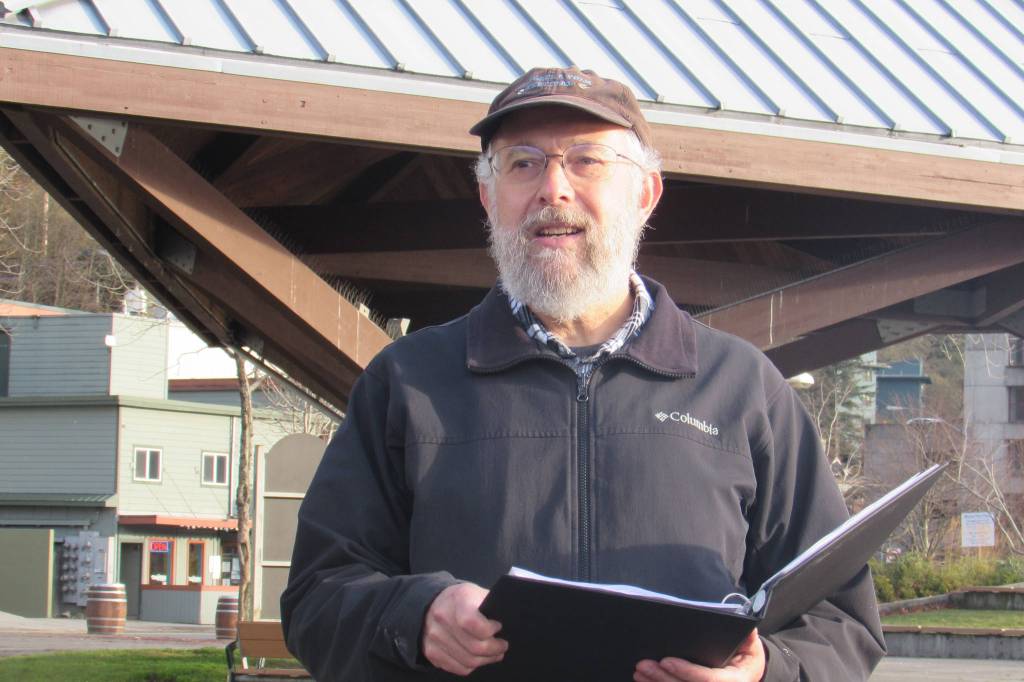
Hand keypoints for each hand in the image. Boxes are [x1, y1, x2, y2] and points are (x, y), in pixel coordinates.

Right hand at [422, 582, 507, 675]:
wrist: (435, 603)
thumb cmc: (465, 600)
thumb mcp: (479, 593)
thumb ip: (492, 605)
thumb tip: (510, 619)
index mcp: (458, 598)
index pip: (471, 622)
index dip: (489, 630)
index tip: (498, 627)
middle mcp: (442, 616)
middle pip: (473, 647)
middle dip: (494, 649)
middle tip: (502, 646)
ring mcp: (434, 635)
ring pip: (467, 661)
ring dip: (485, 660)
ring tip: (493, 653)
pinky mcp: (431, 651)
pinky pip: (457, 668)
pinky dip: (471, 666)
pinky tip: (477, 657)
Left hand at [634, 628, 765, 681]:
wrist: (746, 675)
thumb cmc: (746, 658)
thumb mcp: (751, 646)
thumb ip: (747, 636)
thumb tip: (745, 626)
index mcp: (733, 681)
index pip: (708, 679)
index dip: (686, 671)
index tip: (666, 660)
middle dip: (662, 677)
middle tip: (643, 665)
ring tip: (639, 671)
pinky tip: (644, 681)